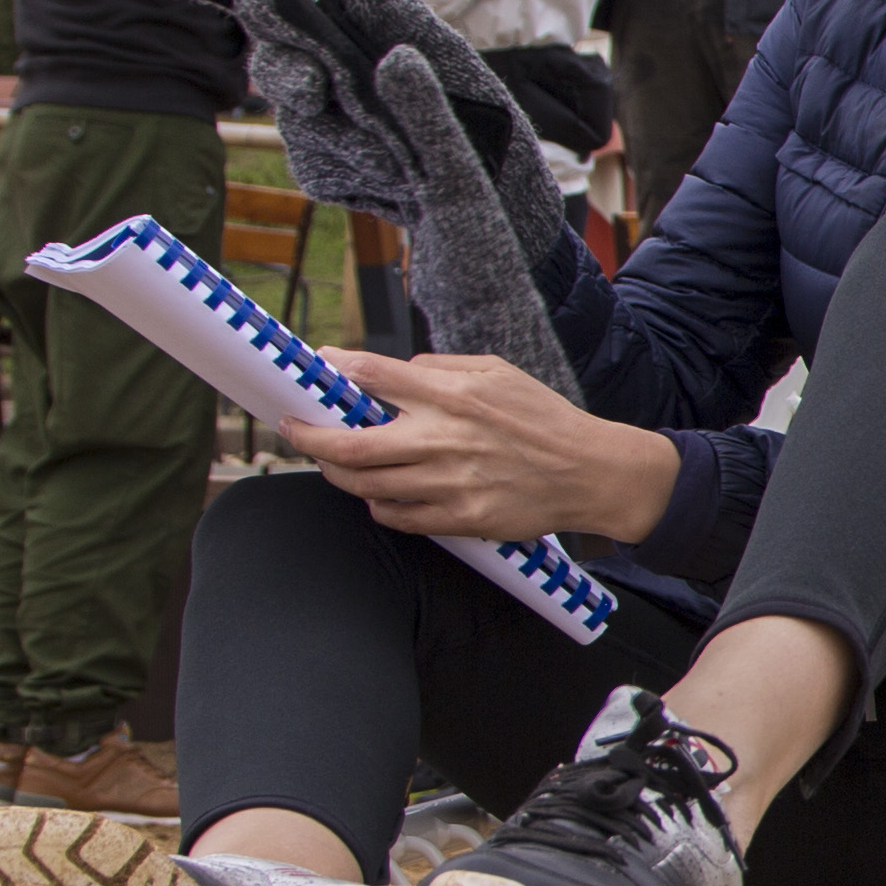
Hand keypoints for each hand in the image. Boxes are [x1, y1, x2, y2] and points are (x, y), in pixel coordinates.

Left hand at [290, 351, 667, 545]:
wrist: (590, 472)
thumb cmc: (544, 419)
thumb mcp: (498, 371)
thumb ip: (443, 366)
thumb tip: (398, 368)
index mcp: (451, 394)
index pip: (372, 376)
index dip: (334, 371)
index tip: (317, 372)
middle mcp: (443, 438)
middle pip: (348, 445)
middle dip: (309, 438)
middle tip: (295, 431)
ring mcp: (449, 483)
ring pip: (365, 486)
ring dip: (338, 476)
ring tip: (333, 465)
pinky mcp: (461, 519)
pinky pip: (398, 517)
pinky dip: (378, 506)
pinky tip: (378, 495)